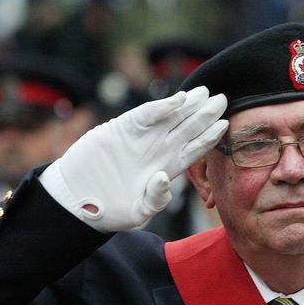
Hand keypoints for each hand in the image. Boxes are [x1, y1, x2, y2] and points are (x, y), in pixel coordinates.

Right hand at [48, 86, 227, 231]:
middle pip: (188, 128)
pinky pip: (147, 114)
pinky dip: (161, 107)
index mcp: (167, 168)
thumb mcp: (137, 211)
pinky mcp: (124, 129)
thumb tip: (165, 178)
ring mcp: (142, 138)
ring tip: (205, 93)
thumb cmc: (110, 210)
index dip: (210, 137)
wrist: (78, 199)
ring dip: (188, 105)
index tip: (226, 124)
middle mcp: (158, 150)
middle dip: (205, 114)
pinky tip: (178, 99)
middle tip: (222, 99)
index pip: (195, 149)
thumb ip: (155, 199)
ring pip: (171, 117)